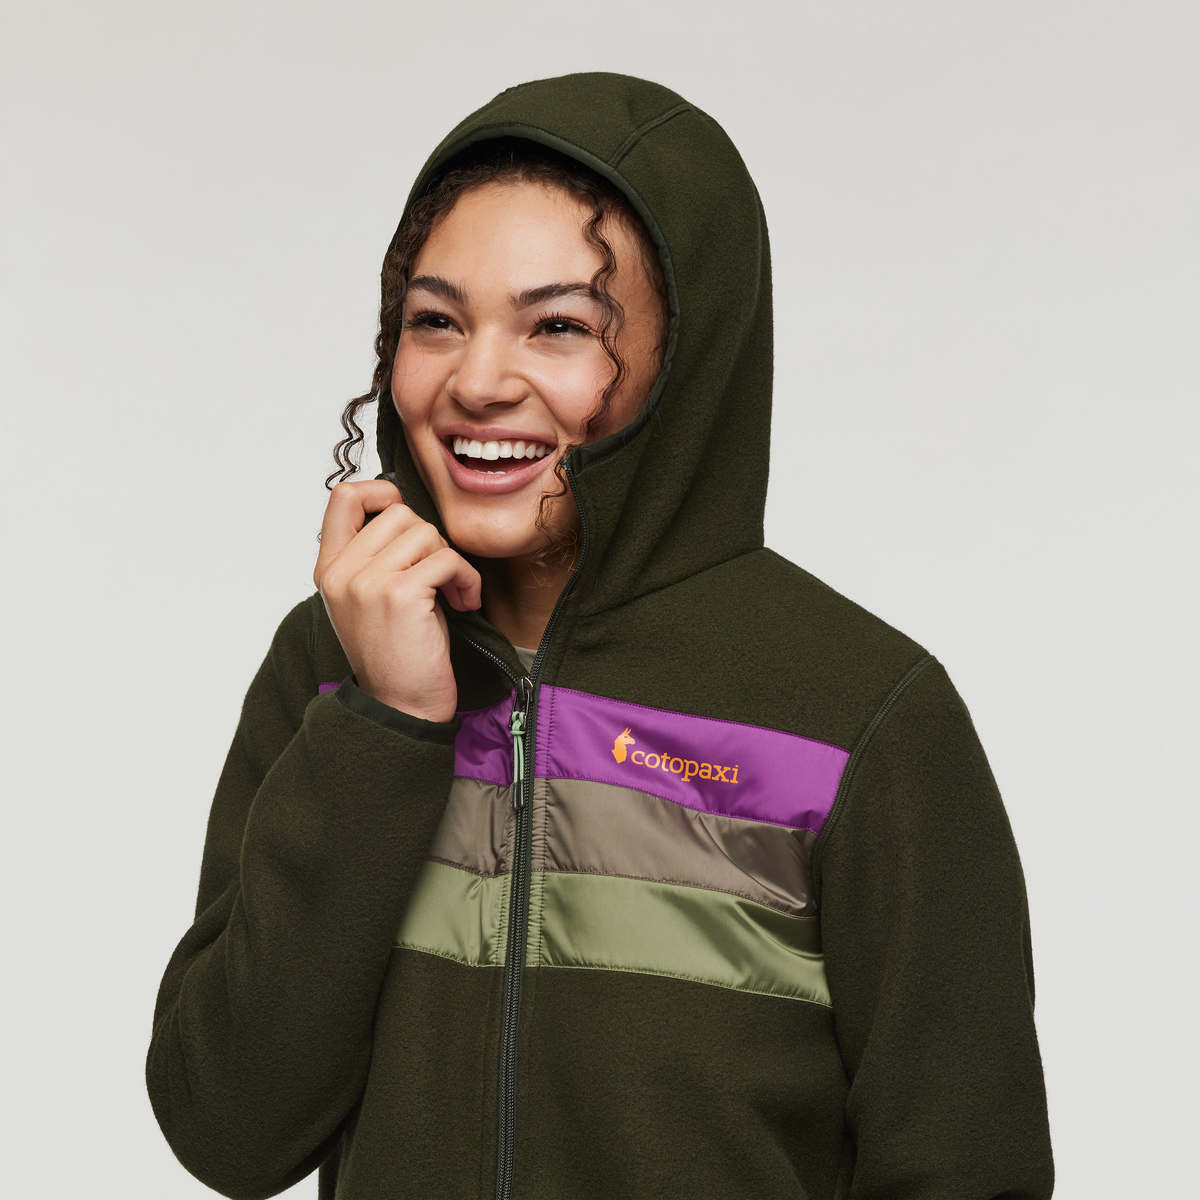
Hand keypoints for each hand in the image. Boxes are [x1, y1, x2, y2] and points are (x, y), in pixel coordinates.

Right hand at [313, 480, 480, 722]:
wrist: (401, 706)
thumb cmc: (398, 652)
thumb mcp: (372, 597)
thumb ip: (376, 555)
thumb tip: (405, 509)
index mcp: (330, 569)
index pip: (343, 497)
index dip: (381, 492)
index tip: (406, 518)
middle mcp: (341, 572)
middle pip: (399, 512)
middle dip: (430, 540)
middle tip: (439, 576)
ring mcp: (367, 582)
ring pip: (425, 532)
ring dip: (450, 560)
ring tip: (451, 593)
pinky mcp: (399, 594)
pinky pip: (447, 558)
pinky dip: (467, 578)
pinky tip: (464, 603)